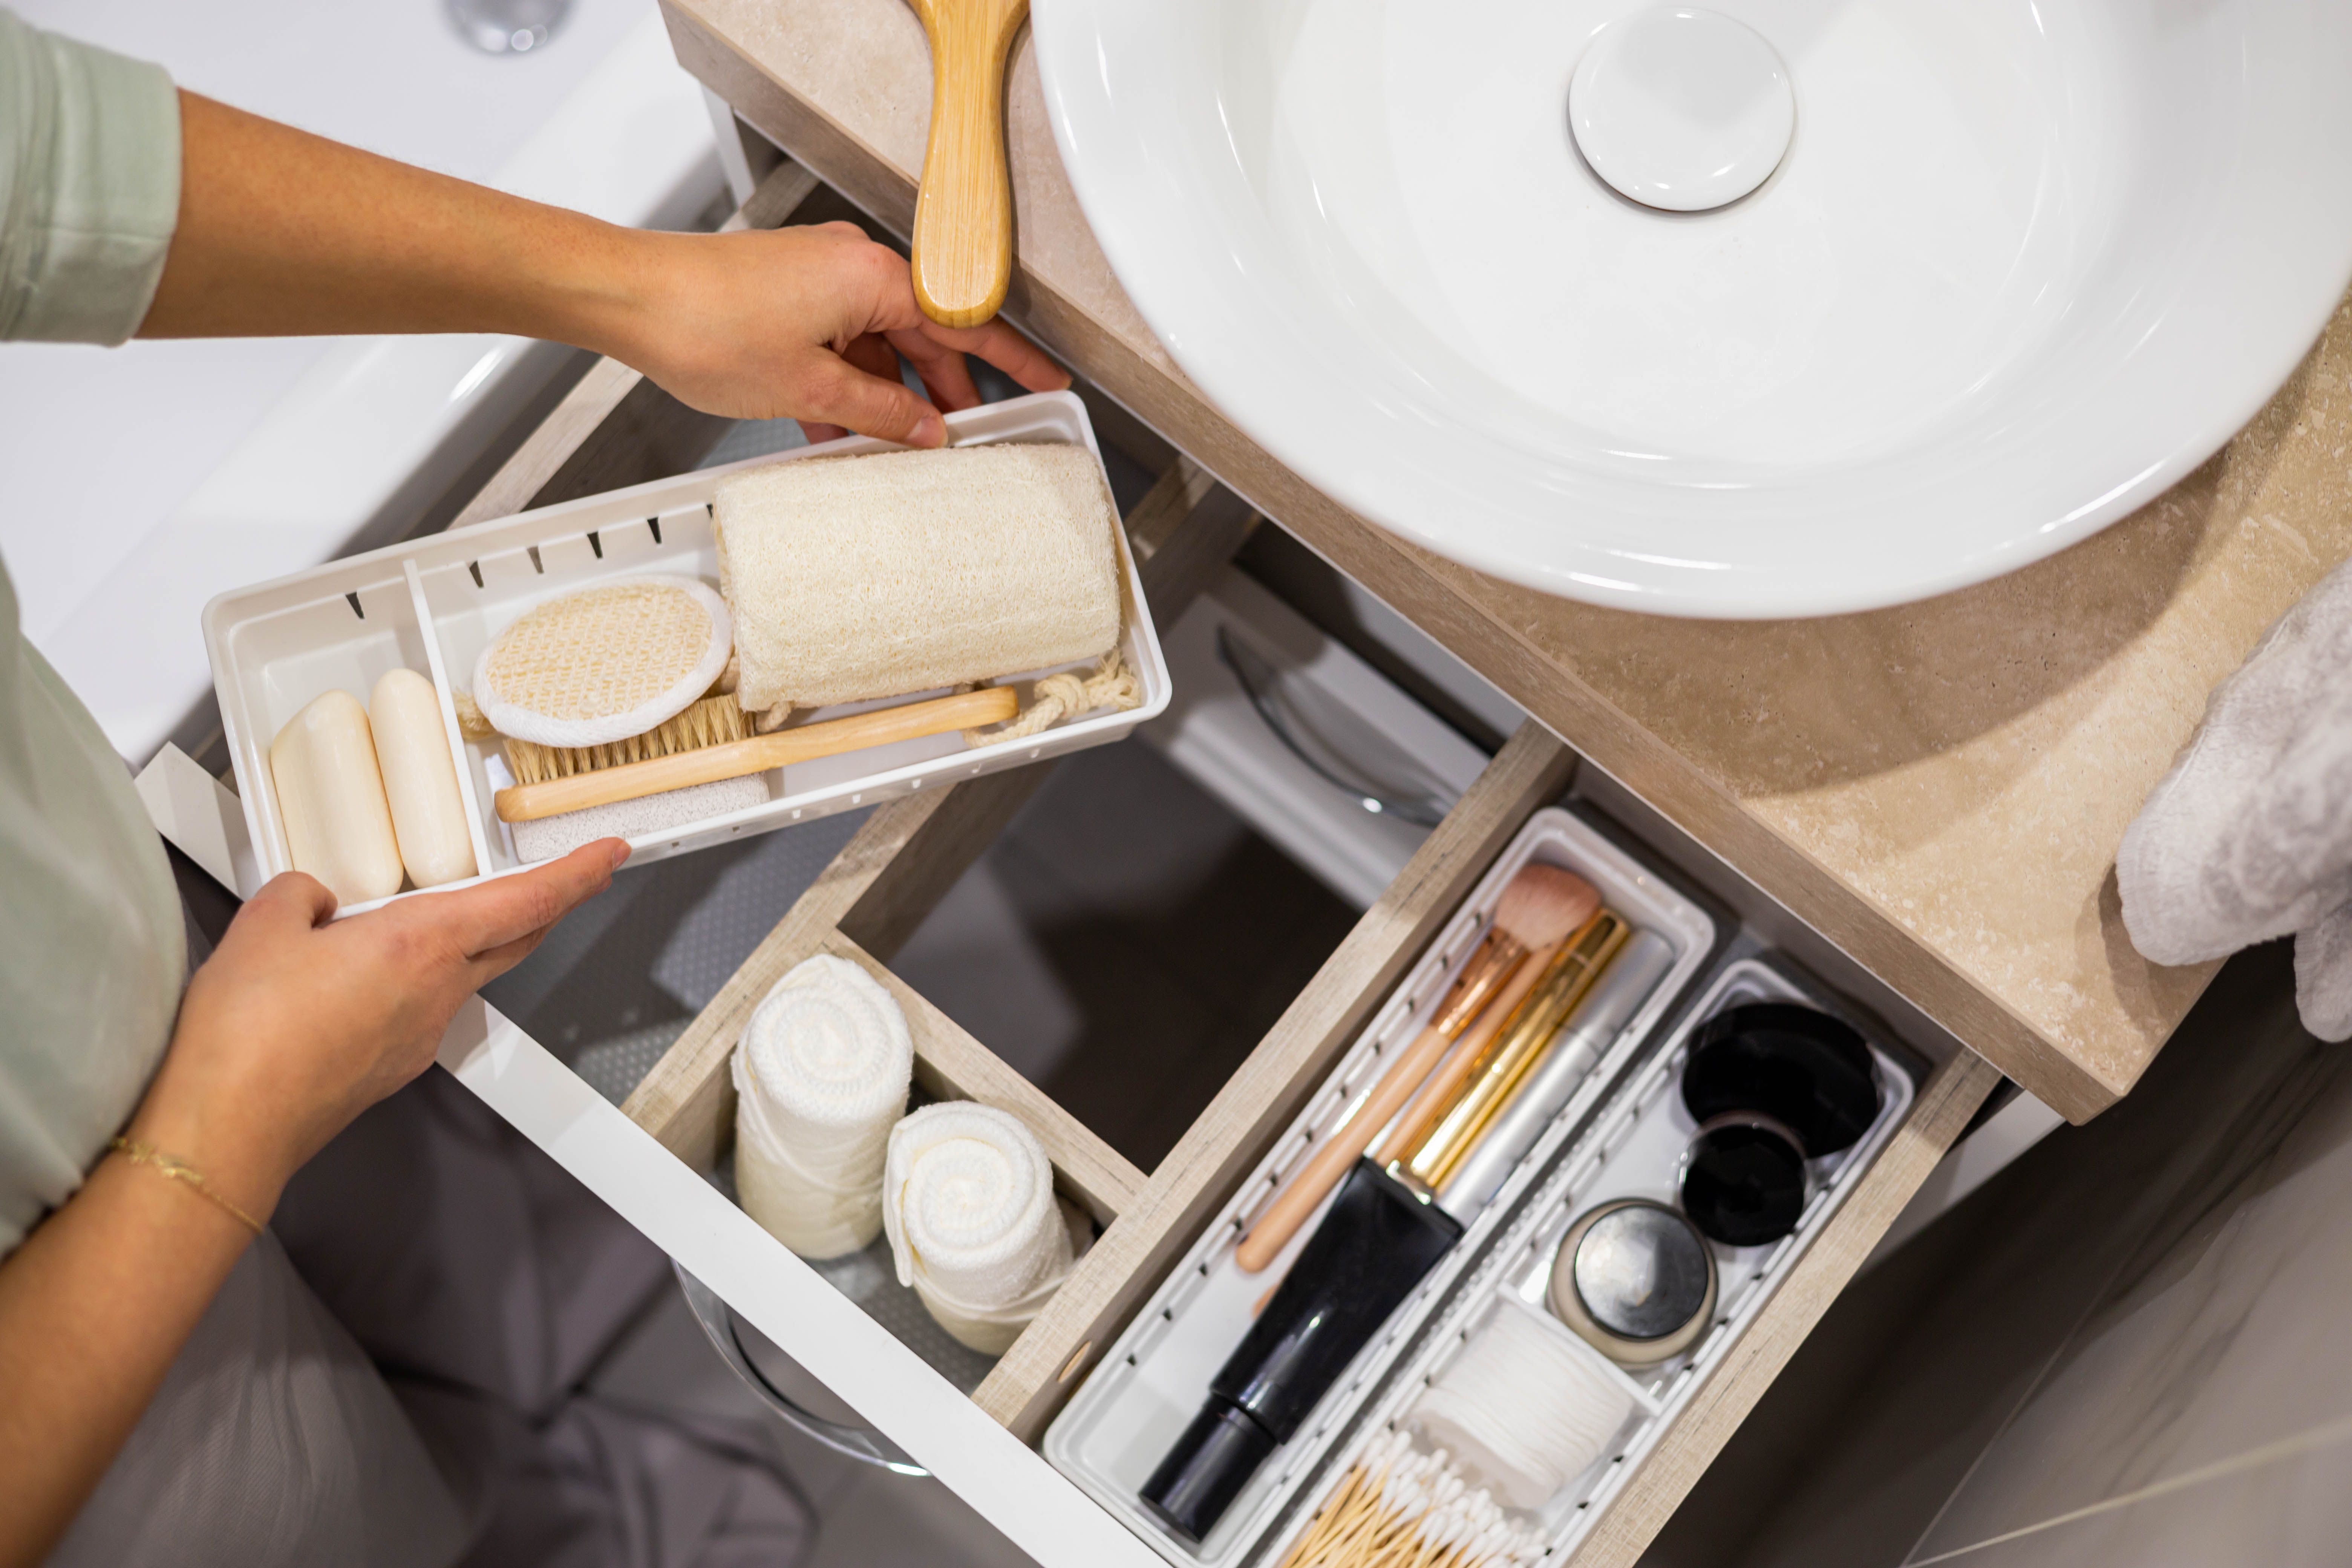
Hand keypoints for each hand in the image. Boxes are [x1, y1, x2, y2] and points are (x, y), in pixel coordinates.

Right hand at [127, 840, 627, 1220]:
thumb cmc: (248, 1040)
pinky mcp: (390, 1067)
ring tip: (412, 920)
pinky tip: (358, 978)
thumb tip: (312, 898)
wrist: (226, 1130)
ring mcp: (418, 1036)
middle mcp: (435, 993)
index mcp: (421, 945)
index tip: (608, 854)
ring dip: (459, 944)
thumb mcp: (264, 926)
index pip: (528, 901)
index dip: (577, 874)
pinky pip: (416, 1009)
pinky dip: (408, 982)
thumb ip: (301, 895)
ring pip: (461, 974)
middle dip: (542, 905)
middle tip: (559, 879)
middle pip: (513, 939)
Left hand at [603, 221, 1069, 443]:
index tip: (1047, 381)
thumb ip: (878, 413)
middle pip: (924, 336)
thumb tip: (923, 431)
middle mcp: (852, 267)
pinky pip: (840, 342)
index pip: (965, 323)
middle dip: (943, 391)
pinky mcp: (789, 292)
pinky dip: (847, 384)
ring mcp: (819, 277)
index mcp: (874, 278)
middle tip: (965, 438)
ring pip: (878, 344)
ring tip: (894, 449)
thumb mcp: (810, 388)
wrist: (629, 296)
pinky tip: (839, 433)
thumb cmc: (707, 324)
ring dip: (887, 397)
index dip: (1012, 359)